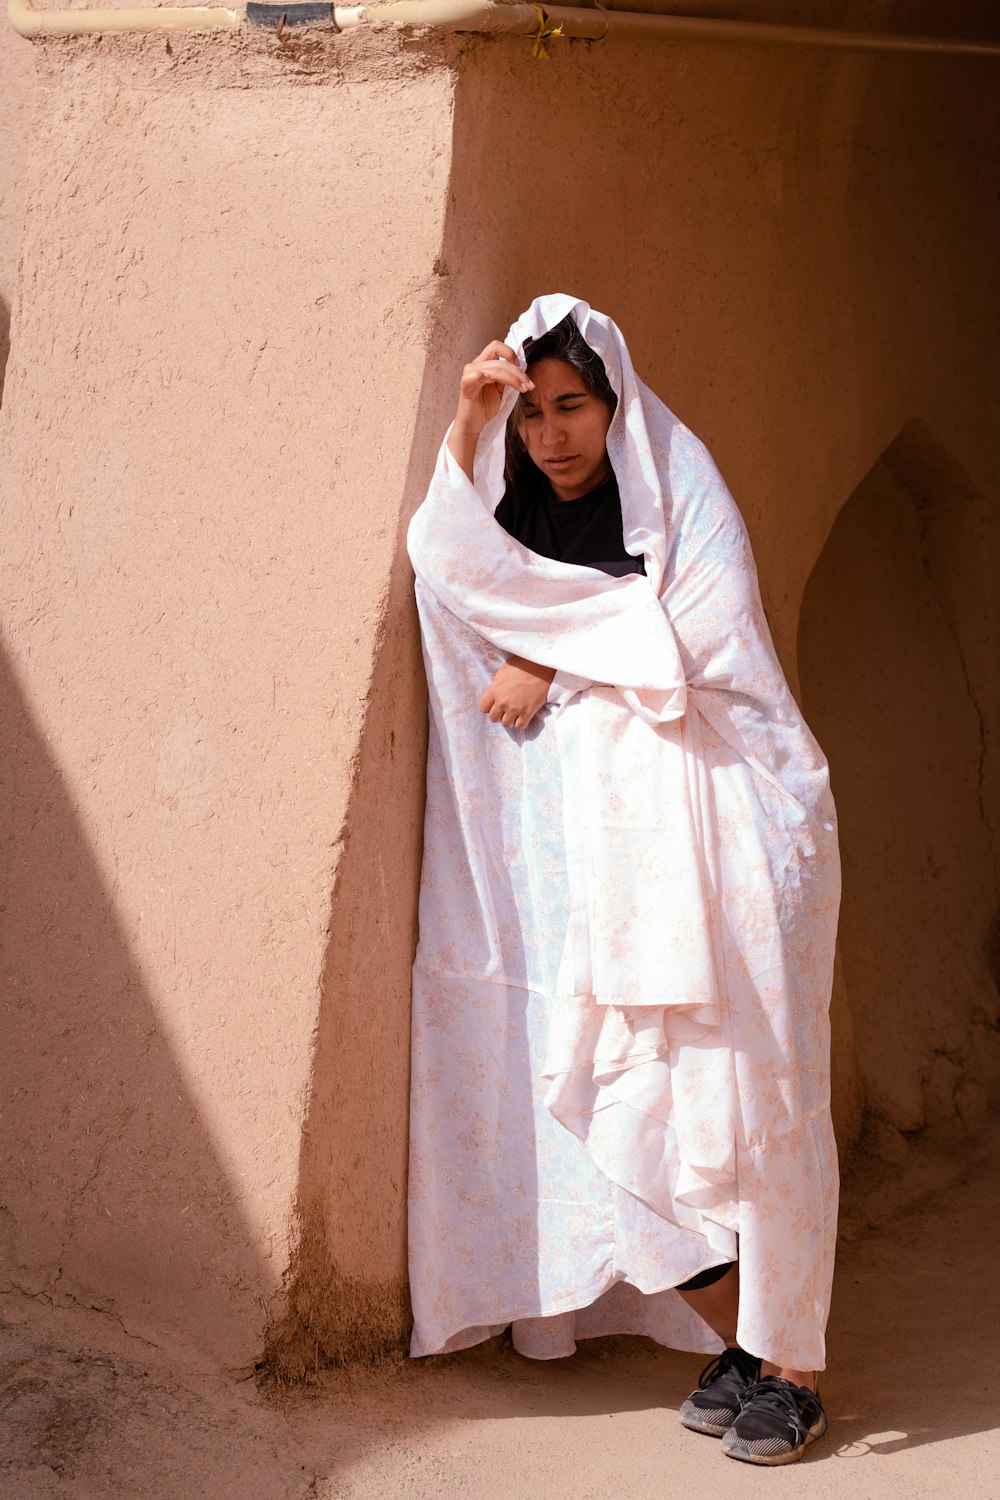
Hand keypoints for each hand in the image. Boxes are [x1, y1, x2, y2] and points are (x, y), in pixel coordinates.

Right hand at [448, 342, 534, 481]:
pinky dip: (481, 375)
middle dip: (518, 372)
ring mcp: (469, 375)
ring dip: (512, 378)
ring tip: (522, 389)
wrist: (474, 424)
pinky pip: (471, 377)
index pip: (497, 347)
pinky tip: (490, 380)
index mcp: (484, 363)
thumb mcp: (502, 389)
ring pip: (493, 369)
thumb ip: (508, 377)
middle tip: (528, 384)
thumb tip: (522, 369)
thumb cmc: (485, 406)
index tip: (523, 368)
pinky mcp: (465, 387)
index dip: (511, 354)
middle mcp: (476, 365)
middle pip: (499, 359)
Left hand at [479, 656, 554, 729]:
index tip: (496, 705)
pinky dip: (521, 723)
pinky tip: (524, 716)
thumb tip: (494, 694)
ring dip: (510, 720)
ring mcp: (515, 708)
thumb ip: (496, 685)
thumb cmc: (522, 664)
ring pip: (506, 724)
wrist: (542, 665)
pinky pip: (520, 726)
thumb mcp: (503, 672)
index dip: (489, 707)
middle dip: (499, 715)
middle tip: (506, 709)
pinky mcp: (528, 712)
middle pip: (493, 718)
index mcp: (495, 690)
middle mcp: (502, 701)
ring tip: (516, 713)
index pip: (483, 708)